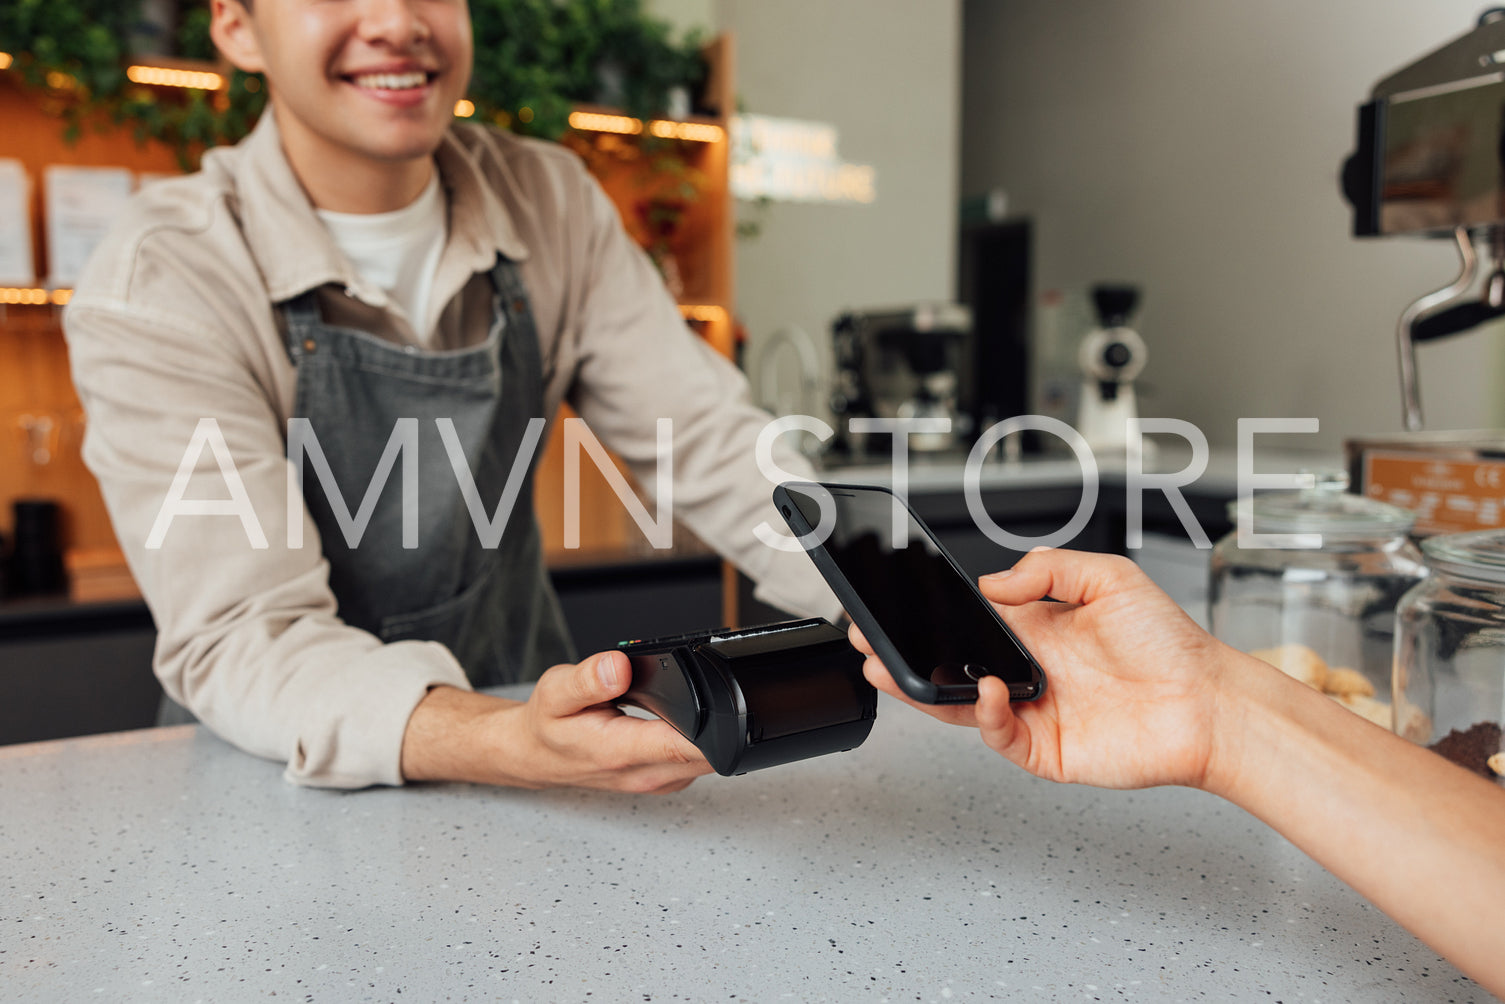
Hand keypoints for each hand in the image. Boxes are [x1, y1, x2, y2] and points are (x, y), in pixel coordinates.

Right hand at [401, 650, 712, 792]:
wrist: (537, 755)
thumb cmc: (548, 726)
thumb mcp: (557, 692)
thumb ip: (589, 679)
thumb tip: (618, 666)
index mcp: (622, 753)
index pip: (685, 746)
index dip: (714, 725)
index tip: (722, 701)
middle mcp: (645, 774)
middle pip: (709, 754)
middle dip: (717, 721)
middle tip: (703, 690)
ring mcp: (658, 781)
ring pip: (709, 760)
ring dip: (710, 732)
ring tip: (686, 703)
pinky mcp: (665, 779)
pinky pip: (698, 761)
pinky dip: (698, 740)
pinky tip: (681, 721)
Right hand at [852, 548, 1240, 790]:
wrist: (1209, 703)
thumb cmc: (1172, 645)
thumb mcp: (1110, 578)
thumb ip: (1049, 569)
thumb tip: (994, 581)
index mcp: (1037, 630)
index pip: (967, 622)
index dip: (930, 616)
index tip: (896, 605)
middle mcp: (1029, 671)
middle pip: (950, 665)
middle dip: (905, 654)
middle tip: (870, 641)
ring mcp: (1033, 711)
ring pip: (960, 703)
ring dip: (920, 690)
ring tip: (887, 672)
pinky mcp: (1044, 748)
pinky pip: (998, 735)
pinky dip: (984, 714)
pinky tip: (987, 689)